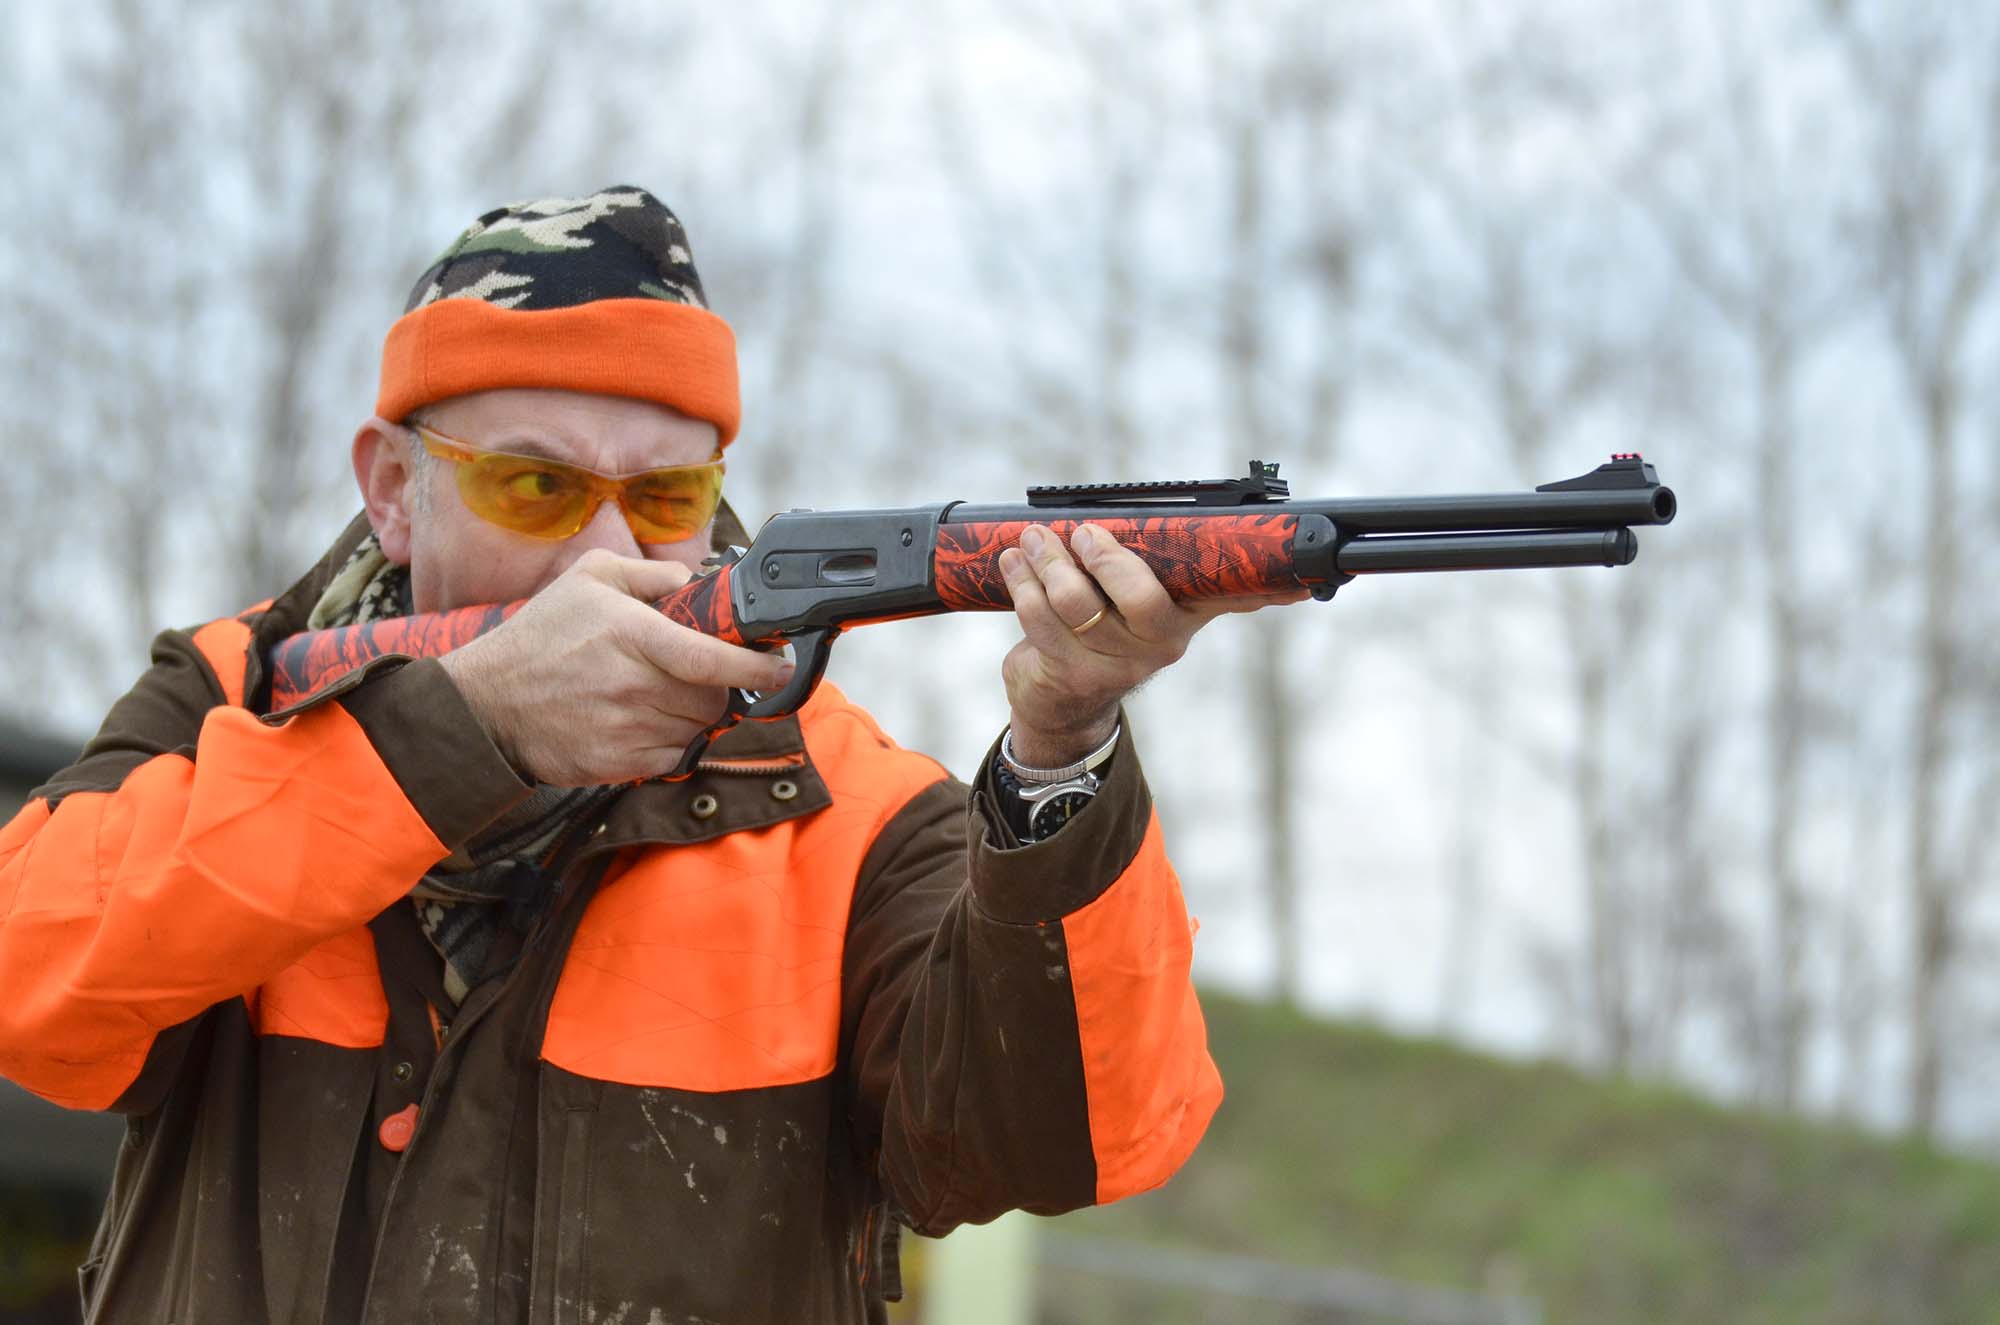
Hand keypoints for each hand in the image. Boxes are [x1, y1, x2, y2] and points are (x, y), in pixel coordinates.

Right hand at [437, 549, 794, 785]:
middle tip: (694, 676)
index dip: (756, 667)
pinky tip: (640, 721)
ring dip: (690, 715)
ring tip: (655, 695)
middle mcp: (632, 685)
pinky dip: (669, 742)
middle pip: (713, 700)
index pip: (712, 658)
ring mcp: (625, 730)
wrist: (486, 705)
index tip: (780, 667)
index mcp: (631, 635)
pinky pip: (672, 757)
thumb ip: (649, 573)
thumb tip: (694, 581)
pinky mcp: (617, 766)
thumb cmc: (540, 638)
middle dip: (717, 688)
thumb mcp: (588, 579)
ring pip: (696, 729)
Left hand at [997, 523, 1307, 765]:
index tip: (1302, 579)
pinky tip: (1013, 565)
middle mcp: (1161, 643)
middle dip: (1105, 555)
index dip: (1269, 588)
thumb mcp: (1145, 604)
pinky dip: (1021, 583)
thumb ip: (1175, 571)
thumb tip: (1255, 560)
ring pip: (1076, 601)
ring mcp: (1115, 663)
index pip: (1236, 597)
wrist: (1063, 704)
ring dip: (1046, 562)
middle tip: (1082, 532)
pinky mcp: (1070, 673)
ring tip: (1032, 541)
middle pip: (1140, 596)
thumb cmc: (1109, 630)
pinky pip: (1038, 619)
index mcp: (1189, 615)